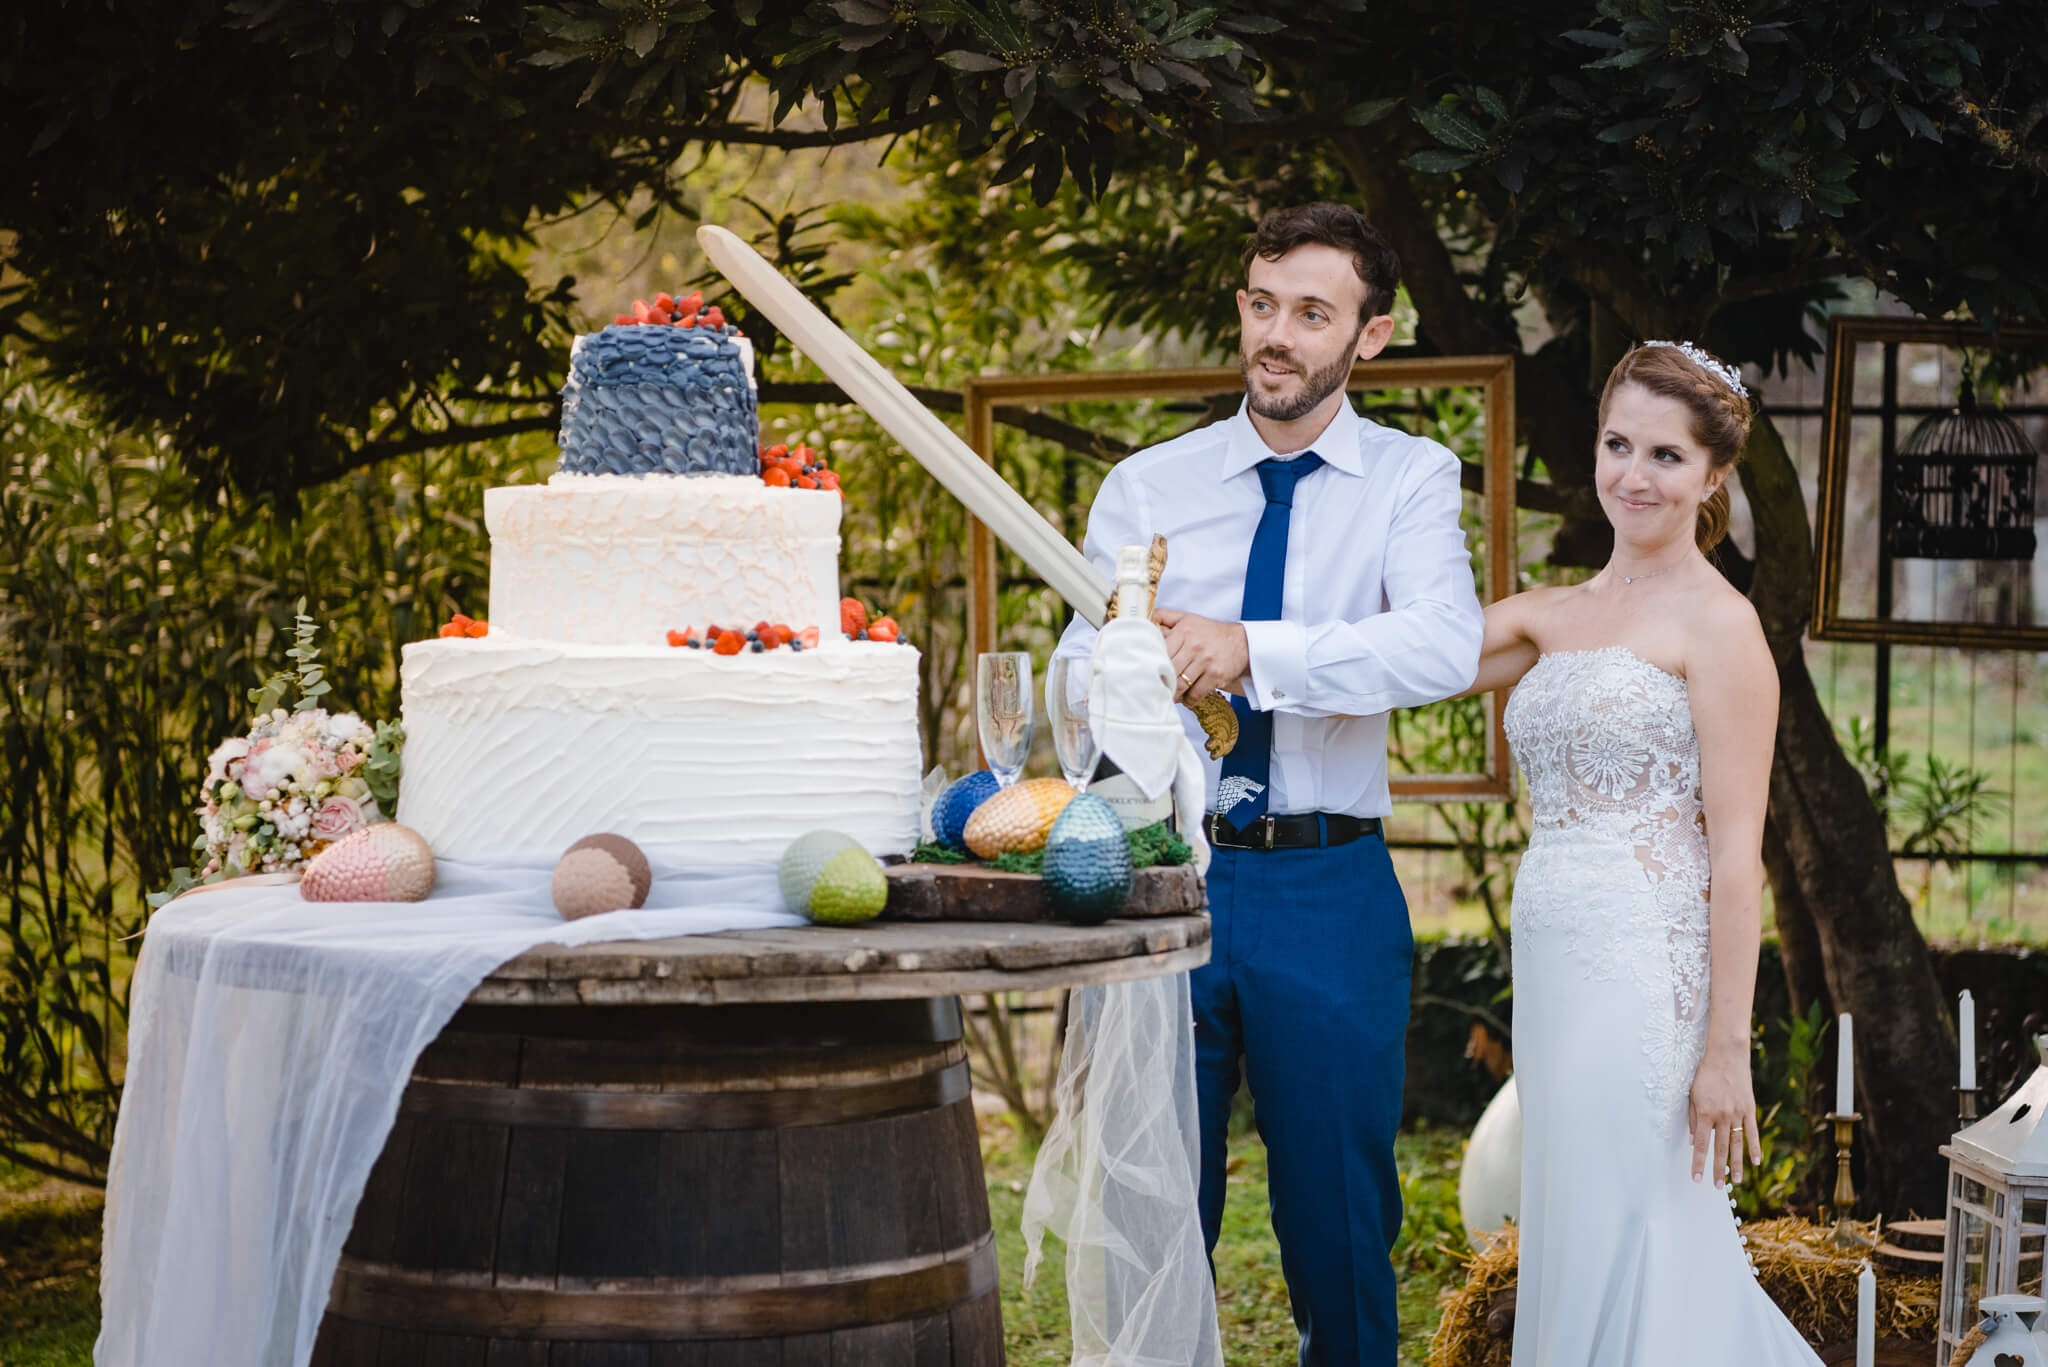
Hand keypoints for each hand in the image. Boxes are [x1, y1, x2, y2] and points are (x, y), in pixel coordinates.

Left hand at [1153, 609, 1248, 701]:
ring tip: (1171, 695)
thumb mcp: (1188, 618)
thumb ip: (1167, 617)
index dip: (1154, 665)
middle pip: (1170, 671)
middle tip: (1158, 688)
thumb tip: (1148, 617)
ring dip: (1174, 694)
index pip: (1161, 652)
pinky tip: (1187, 698)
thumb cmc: (1211, 632)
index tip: (1150, 673)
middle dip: (1163, 682)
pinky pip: (1196, 693)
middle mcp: (1194, 646)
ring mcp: (1206, 662)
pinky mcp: (1216, 675)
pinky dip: (1189, 700)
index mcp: (1184, 632)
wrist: (1242, 642)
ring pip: (1181, 685)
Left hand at [1688, 1045, 1762, 1186]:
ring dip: (1736, 1164)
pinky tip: (1756, 1162)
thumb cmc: (1705, 1074)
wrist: (1726, 1056)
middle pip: (1720, 1149)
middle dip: (1718, 1169)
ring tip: (1736, 1182)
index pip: (1701, 1144)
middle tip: (1717, 1187)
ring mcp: (1738, 1113)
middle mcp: (1722, 1116)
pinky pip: (1752, 1132)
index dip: (1699, 1163)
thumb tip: (1695, 1141)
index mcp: (1705, 1113)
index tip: (1696, 1178)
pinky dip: (1754, 1148)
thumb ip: (1693, 1119)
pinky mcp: (1750, 1109)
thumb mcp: (1692, 1094)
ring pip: (1737, 1144)